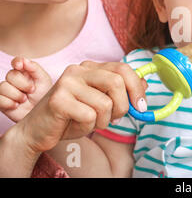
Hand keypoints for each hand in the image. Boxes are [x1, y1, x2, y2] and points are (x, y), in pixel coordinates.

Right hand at [0, 57, 51, 121]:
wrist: (43, 114)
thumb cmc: (45, 96)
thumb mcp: (43, 80)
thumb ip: (34, 68)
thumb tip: (24, 60)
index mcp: (25, 72)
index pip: (17, 62)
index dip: (17, 62)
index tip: (19, 65)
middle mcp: (14, 80)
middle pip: (10, 75)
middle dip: (22, 83)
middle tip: (32, 90)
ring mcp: (7, 91)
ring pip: (2, 86)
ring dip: (16, 94)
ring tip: (24, 99)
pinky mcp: (2, 102)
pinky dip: (8, 102)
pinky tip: (16, 105)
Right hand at [16, 61, 147, 153]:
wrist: (38, 131)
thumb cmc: (72, 116)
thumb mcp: (101, 102)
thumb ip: (121, 92)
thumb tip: (145, 84)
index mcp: (90, 68)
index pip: (123, 69)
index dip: (137, 88)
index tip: (141, 106)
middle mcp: (78, 70)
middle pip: (117, 82)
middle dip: (123, 106)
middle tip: (115, 118)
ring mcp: (67, 82)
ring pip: (105, 103)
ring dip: (103, 121)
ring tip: (89, 122)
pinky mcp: (59, 99)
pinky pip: (90, 116)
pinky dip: (88, 127)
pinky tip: (75, 125)